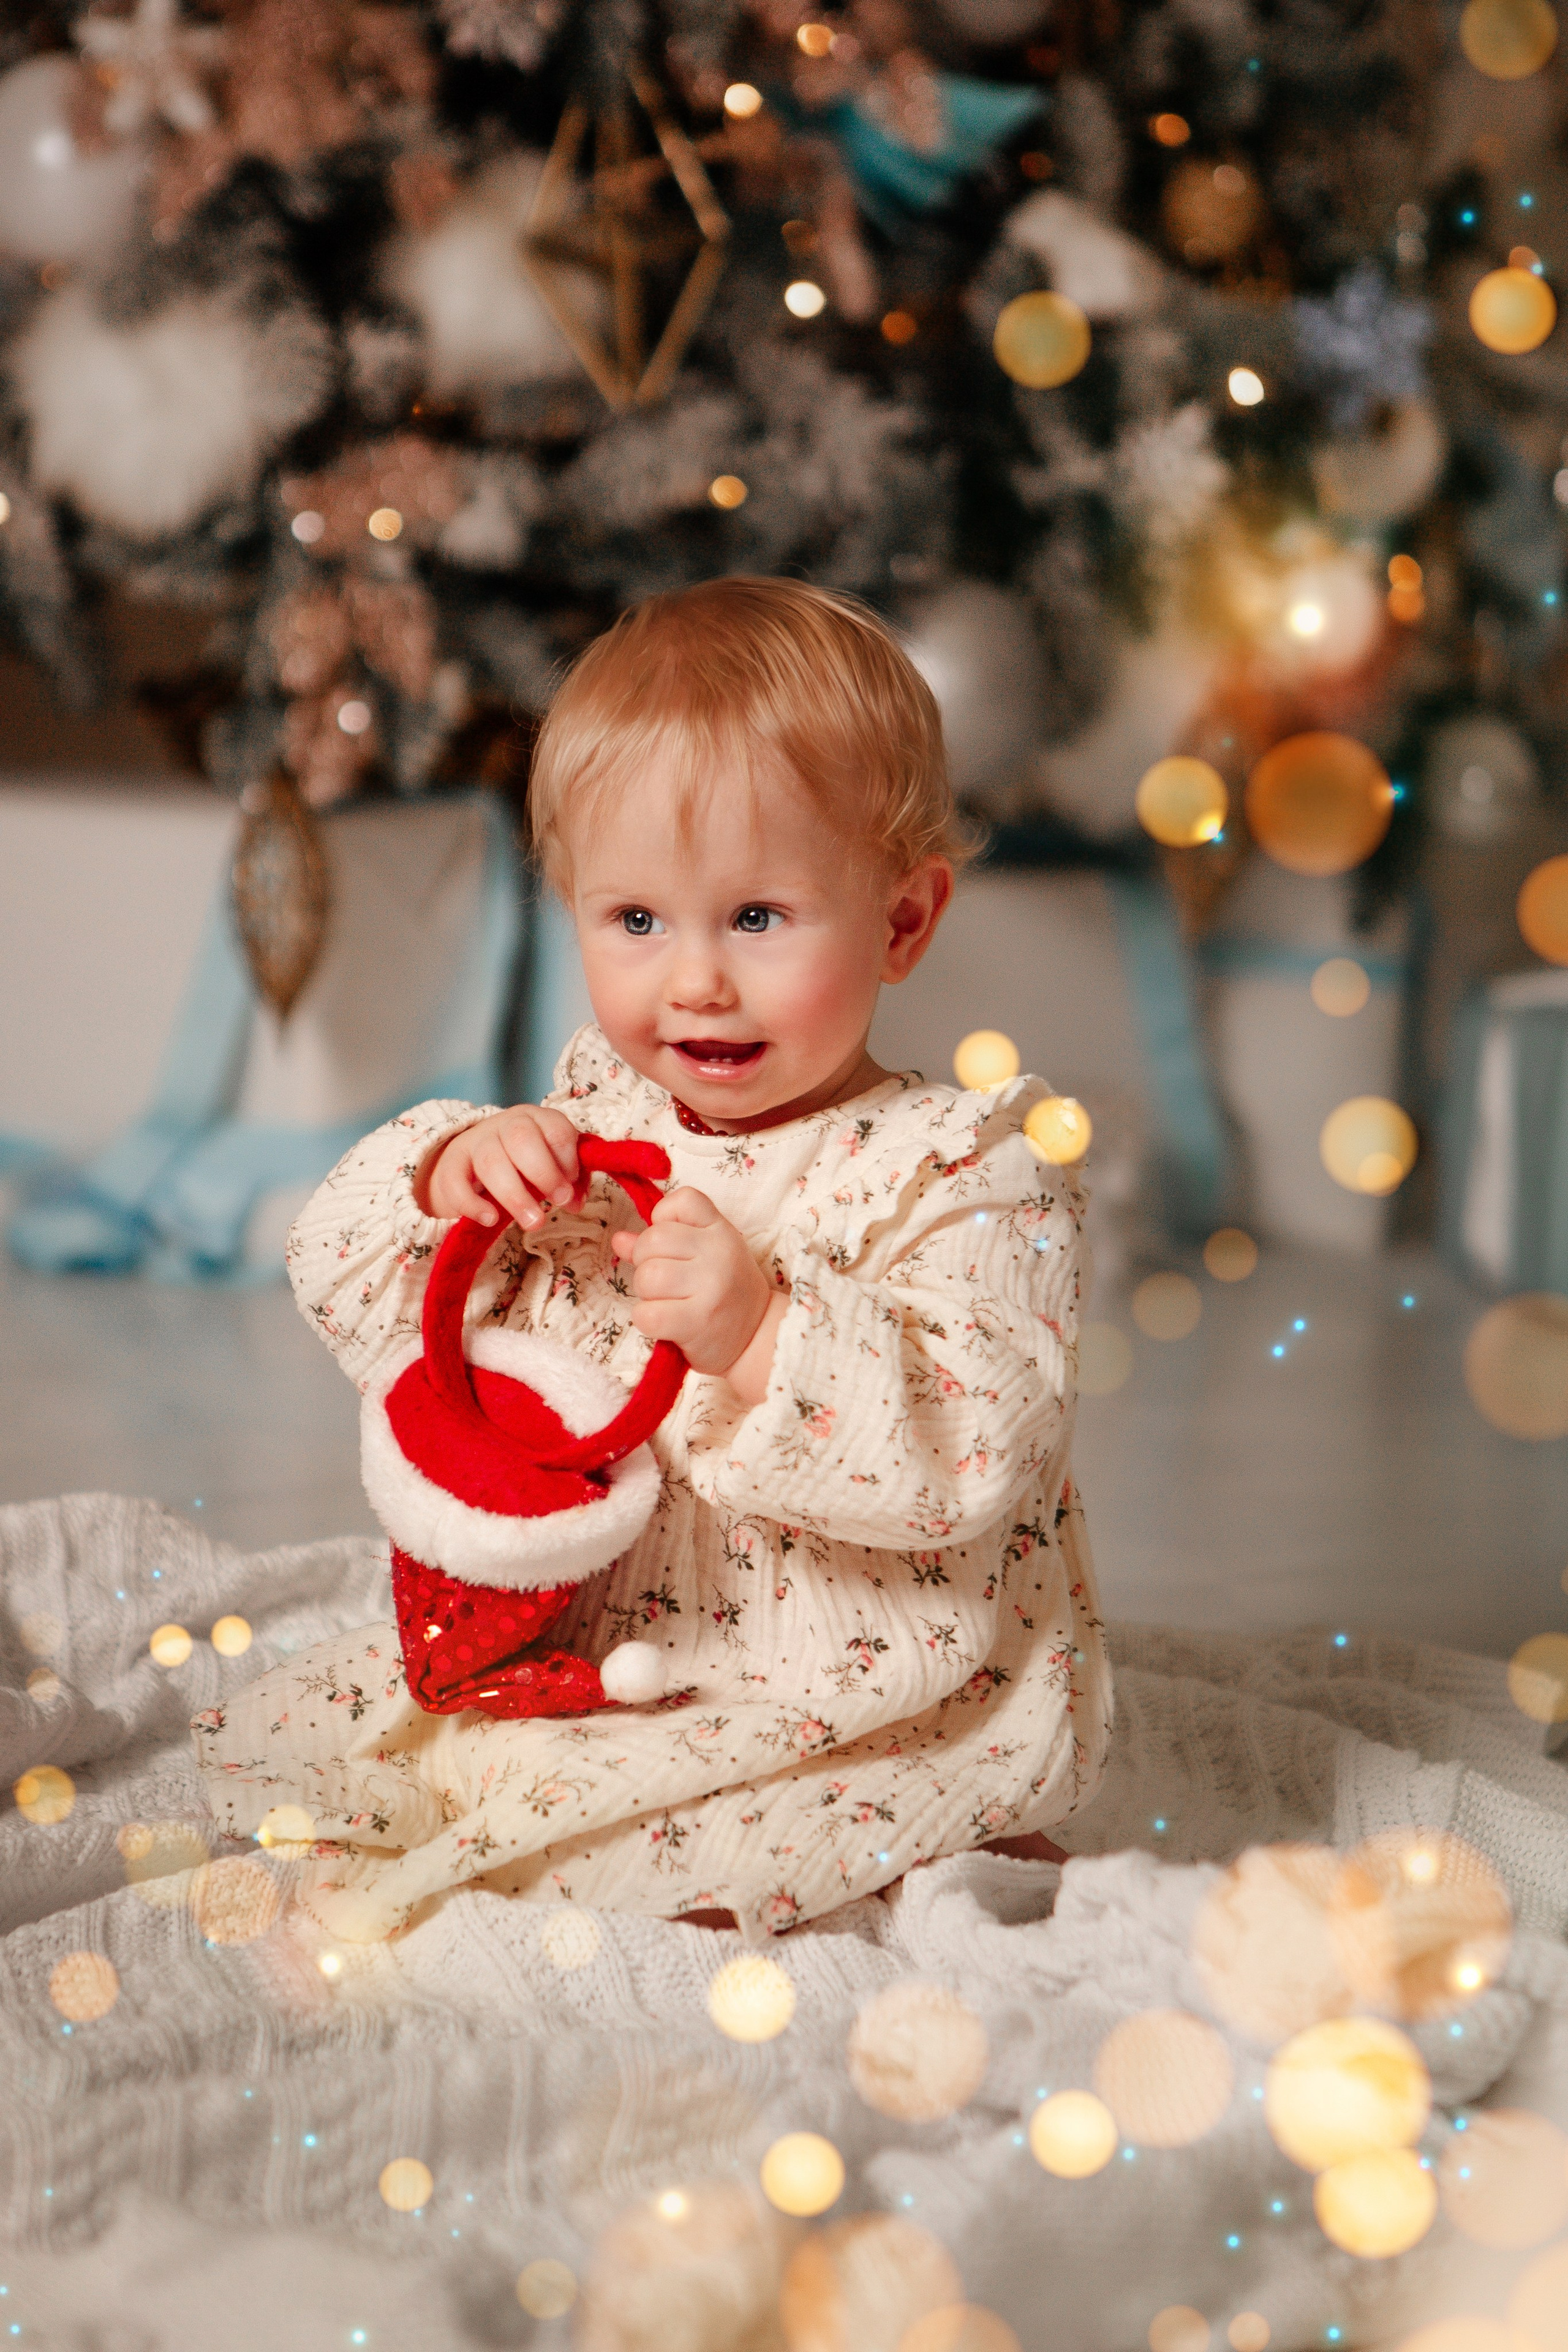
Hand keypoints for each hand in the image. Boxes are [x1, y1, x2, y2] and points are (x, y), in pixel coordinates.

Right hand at [415, 1106, 583, 1229]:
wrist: (472, 1163)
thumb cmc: (522, 1164)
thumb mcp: (550, 1164)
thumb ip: (569, 1181)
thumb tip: (575, 1203)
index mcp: (535, 1119)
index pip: (555, 1129)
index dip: (567, 1159)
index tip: (571, 1187)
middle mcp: (505, 1124)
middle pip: (521, 1138)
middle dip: (544, 1173)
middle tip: (559, 1202)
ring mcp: (475, 1142)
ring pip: (491, 1161)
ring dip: (515, 1196)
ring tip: (534, 1222)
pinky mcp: (450, 1165)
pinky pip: (456, 1182)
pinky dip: (473, 1204)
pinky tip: (491, 1220)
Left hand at [611, 1187, 778, 1381]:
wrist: (758, 1336)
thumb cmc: (725, 1292)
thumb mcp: (705, 1256)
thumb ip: (664, 1243)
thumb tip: (619, 1239)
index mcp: (721, 1231)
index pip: (683, 1199)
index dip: (663, 1218)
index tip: (672, 1242)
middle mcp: (719, 1253)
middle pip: (652, 1240)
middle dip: (646, 1262)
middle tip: (665, 1282)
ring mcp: (711, 1287)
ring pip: (648, 1276)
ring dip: (646, 1293)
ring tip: (666, 1301)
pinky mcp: (699, 1321)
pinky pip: (648, 1314)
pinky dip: (646, 1320)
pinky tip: (663, 1322)